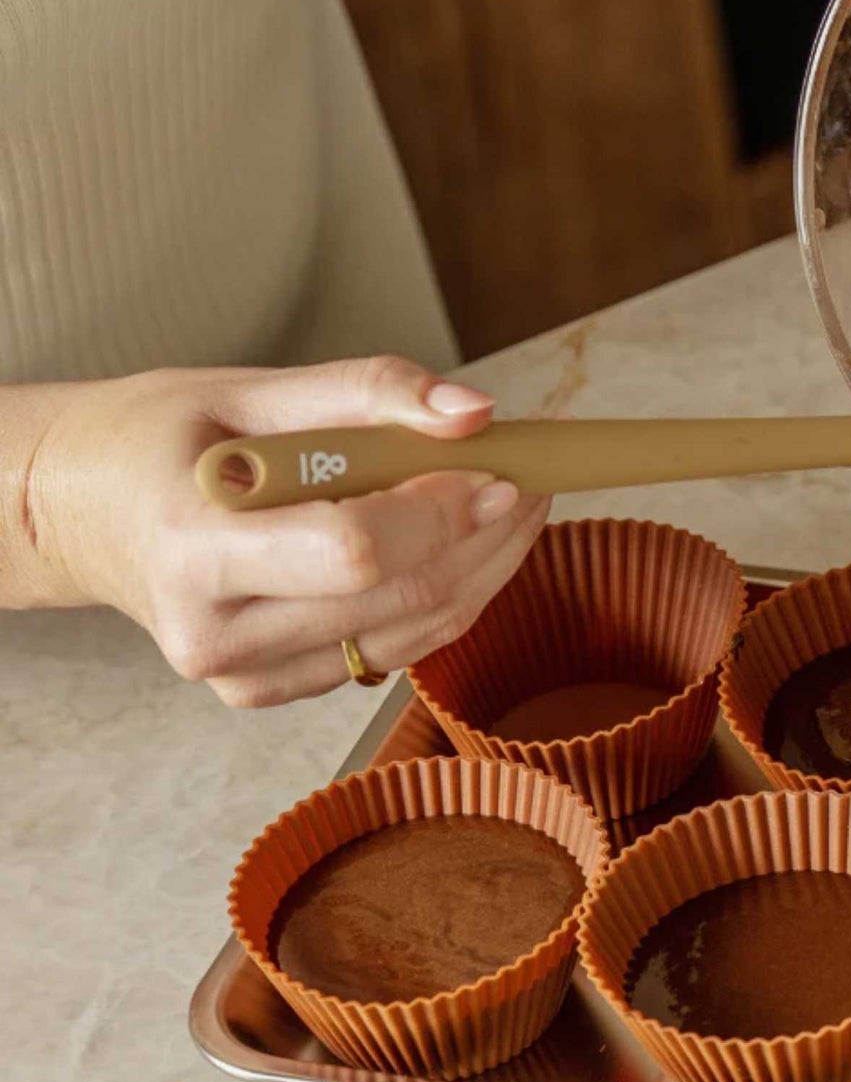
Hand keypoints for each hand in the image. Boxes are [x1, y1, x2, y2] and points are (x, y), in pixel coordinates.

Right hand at [31, 357, 548, 705]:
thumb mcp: (250, 389)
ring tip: (516, 509)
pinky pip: (391, 652)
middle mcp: (216, 634)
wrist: (86, 512)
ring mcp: (243, 677)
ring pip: (412, 635)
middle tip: (533, 481)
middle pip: (401, 600)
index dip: (442, 513)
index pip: (356, 550)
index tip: (499, 469)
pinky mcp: (269, 692)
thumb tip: (477, 413)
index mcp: (195, 549)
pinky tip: (465, 551)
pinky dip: (444, 601)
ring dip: (485, 572)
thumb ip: (368, 393)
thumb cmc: (160, 442)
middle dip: (487, 539)